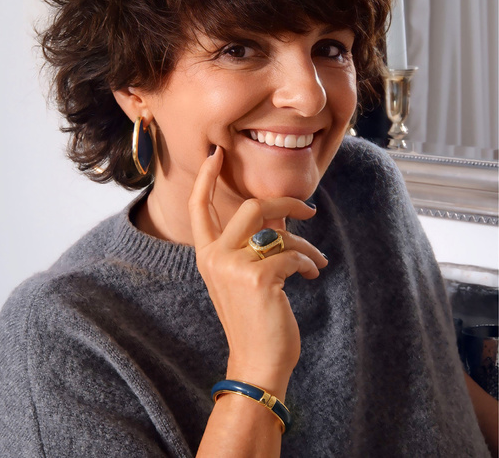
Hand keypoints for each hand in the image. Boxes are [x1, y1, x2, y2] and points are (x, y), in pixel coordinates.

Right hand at [189, 147, 327, 398]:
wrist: (256, 361)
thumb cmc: (253, 318)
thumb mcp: (243, 277)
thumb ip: (252, 245)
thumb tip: (282, 217)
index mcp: (207, 255)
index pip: (199, 208)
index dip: (207, 179)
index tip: (216, 154)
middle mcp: (214, 257)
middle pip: (252, 207)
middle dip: (286, 203)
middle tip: (309, 209)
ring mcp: (234, 266)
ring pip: (279, 231)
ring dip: (305, 245)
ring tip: (317, 259)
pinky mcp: (259, 277)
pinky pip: (293, 254)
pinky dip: (308, 262)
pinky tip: (312, 274)